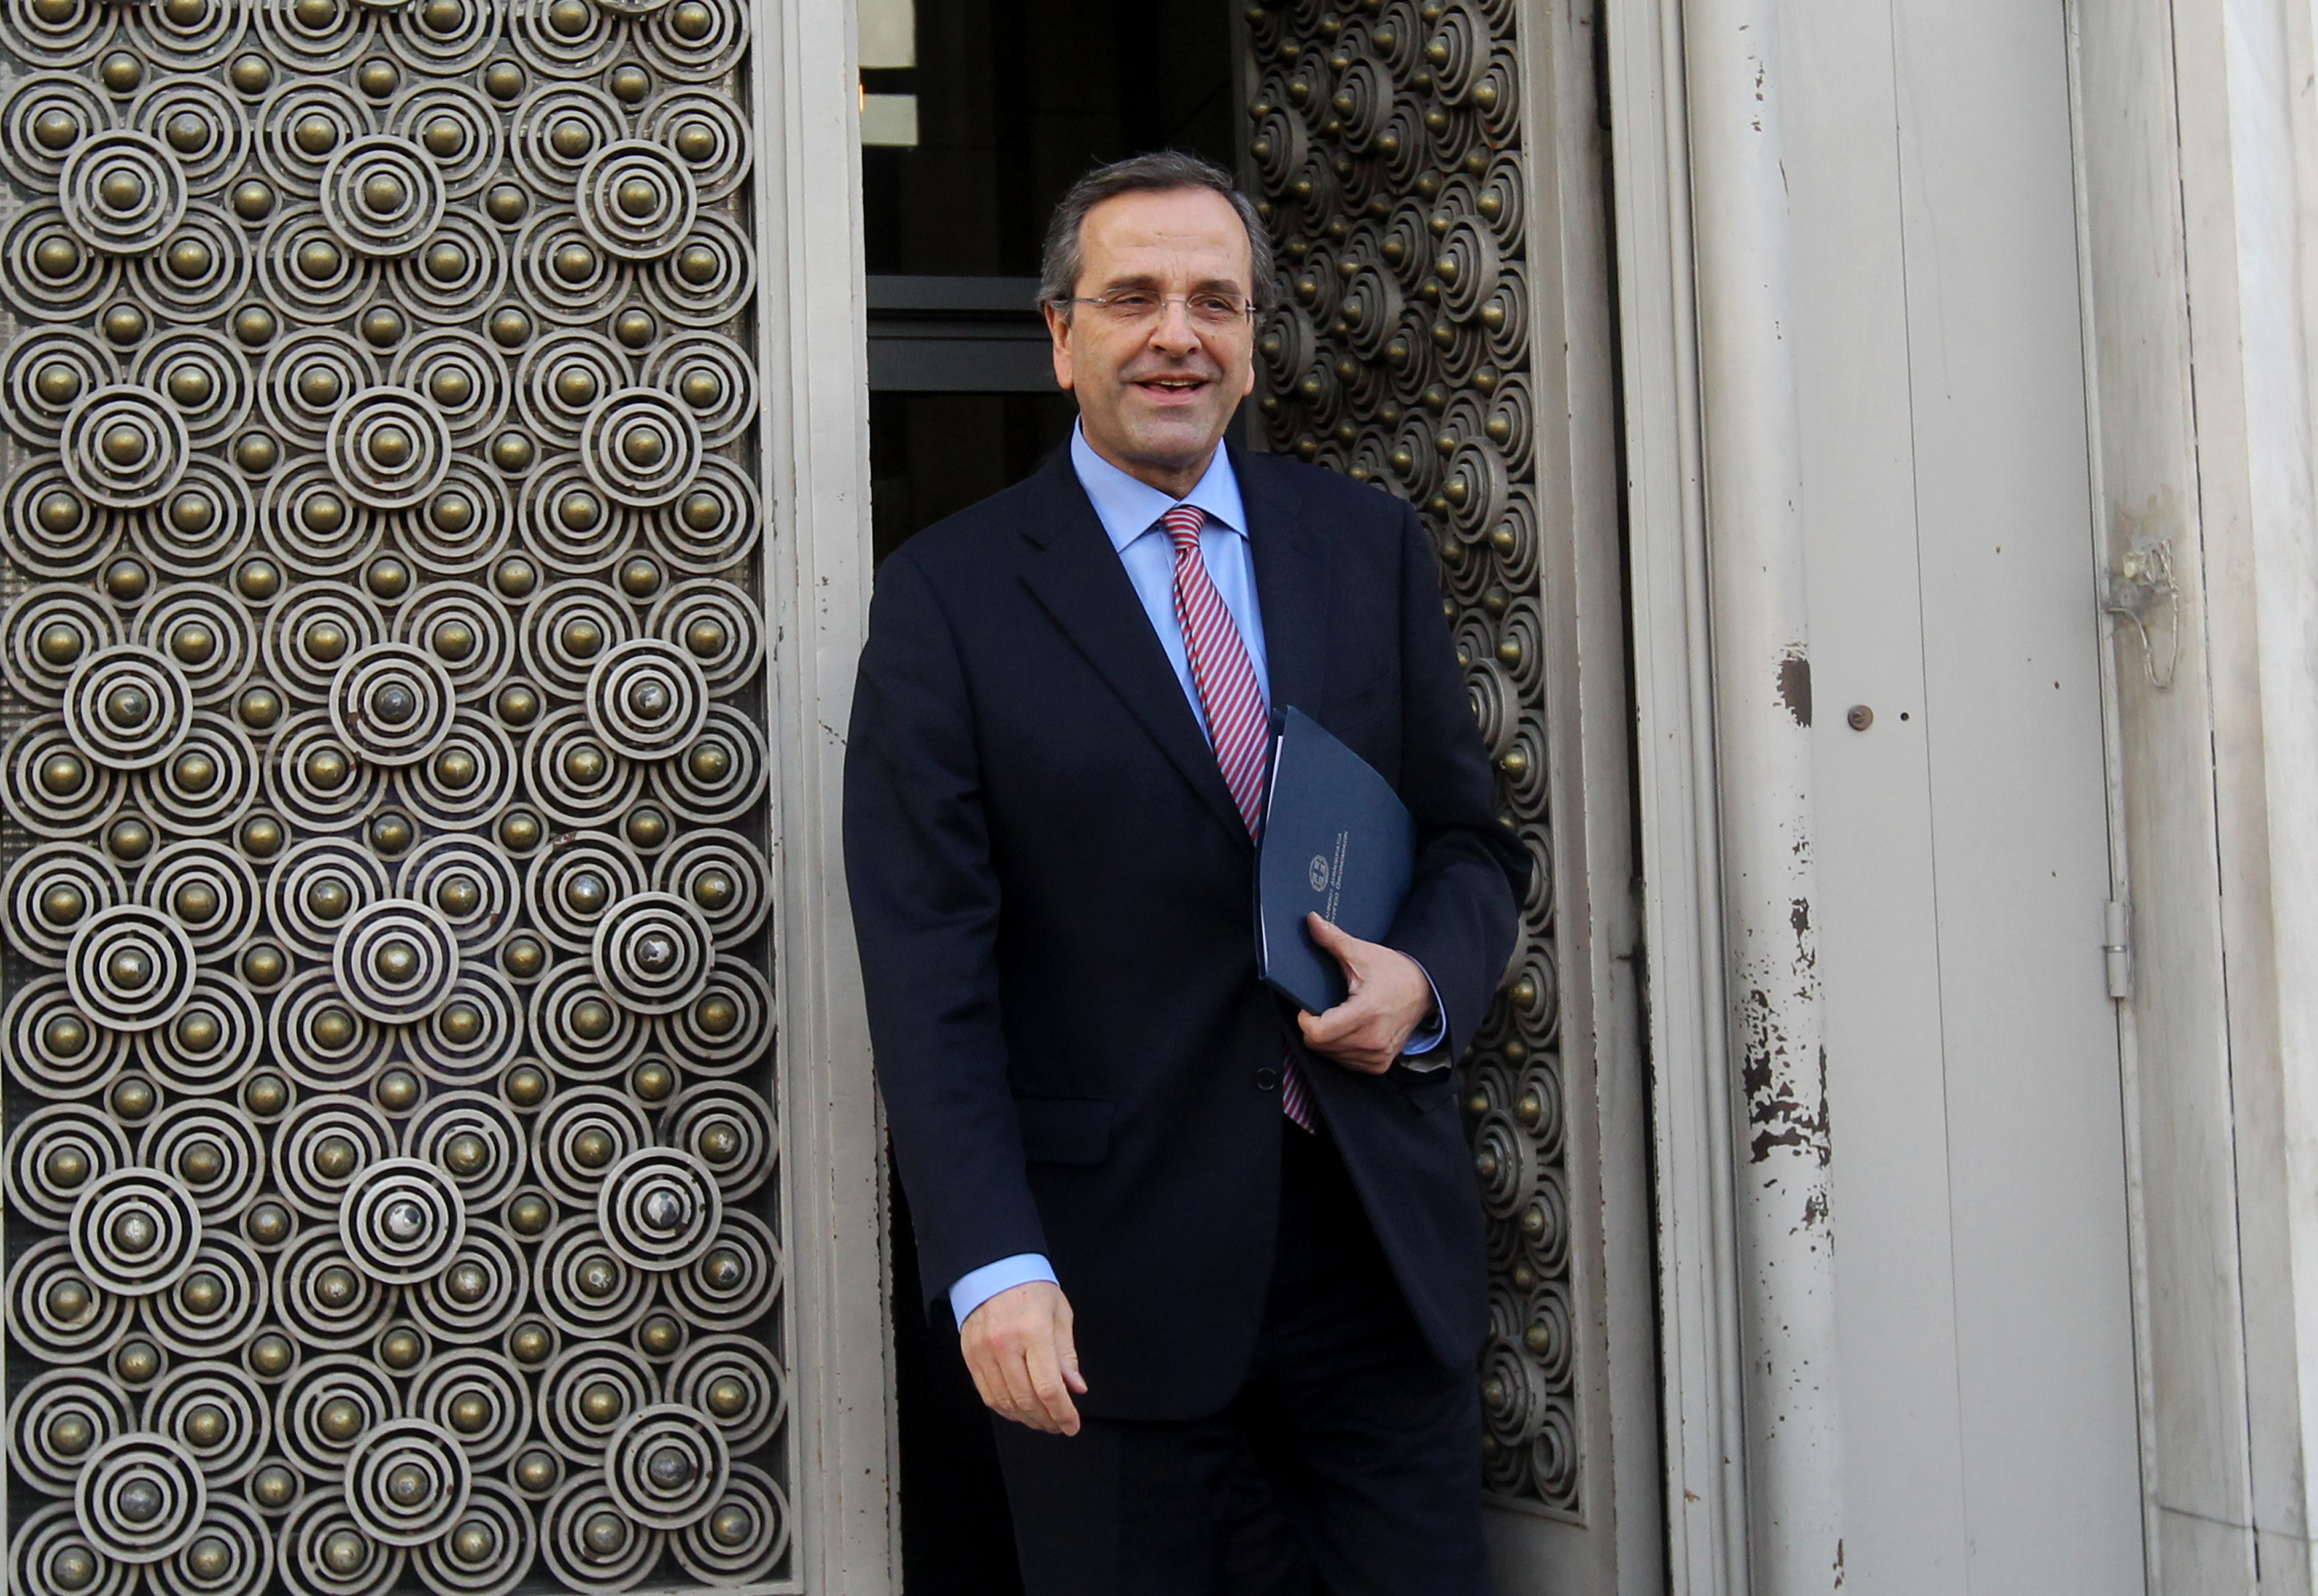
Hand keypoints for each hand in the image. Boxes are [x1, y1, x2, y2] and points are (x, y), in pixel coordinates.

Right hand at [959, 1279, 1086, 1434]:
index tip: (1072, 1425)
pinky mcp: (970, 1356)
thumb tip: (1076, 1388)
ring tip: (1042, 1421)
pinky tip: (1019, 1410)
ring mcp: (983, 1351)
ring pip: (1005, 1401)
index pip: (1048, 1387)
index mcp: (1033, 1331)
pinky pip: (987, 1394)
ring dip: (1026, 1418)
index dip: (1062, 1413)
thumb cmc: (1032, 1289)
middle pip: (1026, 1399)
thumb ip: (1067, 1355)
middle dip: (1047, 1420)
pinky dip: (1005, 1408)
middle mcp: (1005, 1343)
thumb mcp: (1060, 1314)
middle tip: (1059, 1425)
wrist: (994, 1269)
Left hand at [1297, 913, 1435, 1073]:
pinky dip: (1341, 1050)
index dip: (1305, 1020)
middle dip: (1313, 1028)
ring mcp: (1378, 1054)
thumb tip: (1312, 921)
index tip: (1307, 1008)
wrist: (1425, 990)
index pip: (1318, 1033)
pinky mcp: (1380, 1063)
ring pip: (1331, 1056)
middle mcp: (1373, 1039)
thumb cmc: (1395, 973)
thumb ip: (1333, 940)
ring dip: (1327, 1040)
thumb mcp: (1362, 953)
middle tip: (1321, 1010)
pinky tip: (1348, 1032)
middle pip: (1320, 1045)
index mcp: (1366, 1012)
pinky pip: (1346, 1063)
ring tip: (1337, 1018)